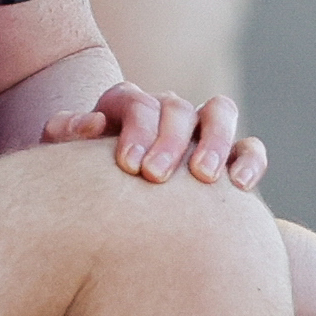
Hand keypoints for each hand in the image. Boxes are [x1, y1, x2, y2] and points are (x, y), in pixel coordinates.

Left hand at [40, 81, 266, 187]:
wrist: (108, 215)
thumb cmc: (84, 188)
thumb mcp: (65, 161)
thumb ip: (66, 134)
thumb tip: (93, 124)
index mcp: (126, 108)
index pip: (136, 101)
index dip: (136, 128)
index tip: (129, 166)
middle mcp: (166, 113)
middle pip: (177, 107)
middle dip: (169, 140)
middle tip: (155, 177)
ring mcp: (200, 132)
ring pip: (220, 112)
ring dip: (215, 140)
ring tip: (204, 177)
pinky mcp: (230, 158)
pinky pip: (249, 148)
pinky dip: (249, 160)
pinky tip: (239, 186)